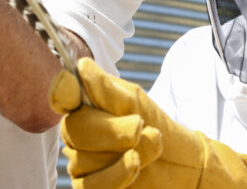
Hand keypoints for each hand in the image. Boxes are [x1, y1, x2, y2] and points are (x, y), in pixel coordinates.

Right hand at [50, 59, 246, 188]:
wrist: (185, 164)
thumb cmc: (159, 127)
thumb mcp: (138, 103)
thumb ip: (109, 91)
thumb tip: (83, 69)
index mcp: (85, 106)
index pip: (62, 96)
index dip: (60, 92)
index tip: (69, 90)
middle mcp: (78, 134)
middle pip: (74, 131)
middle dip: (109, 129)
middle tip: (140, 125)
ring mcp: (84, 163)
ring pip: (82, 160)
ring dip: (119, 151)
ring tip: (150, 143)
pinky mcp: (94, 188)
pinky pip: (91, 186)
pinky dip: (115, 173)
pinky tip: (135, 162)